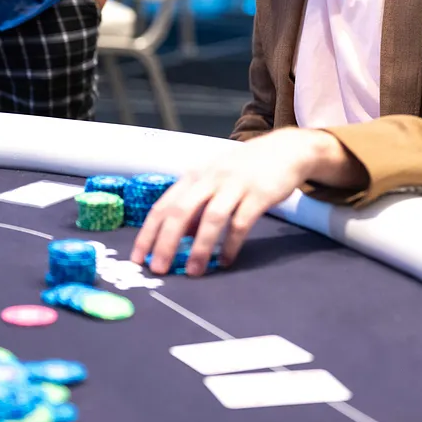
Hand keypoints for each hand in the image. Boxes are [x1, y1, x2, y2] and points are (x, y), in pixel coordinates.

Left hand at [132, 129, 363, 276]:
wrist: (284, 150)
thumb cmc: (244, 169)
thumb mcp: (213, 181)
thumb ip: (196, 206)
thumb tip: (181, 237)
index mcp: (194, 176)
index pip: (163, 206)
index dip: (148, 233)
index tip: (137, 257)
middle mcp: (210, 178)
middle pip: (181, 211)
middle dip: (166, 242)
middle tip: (159, 269)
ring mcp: (235, 185)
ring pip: (211, 218)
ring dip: (200, 247)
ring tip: (194, 272)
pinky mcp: (259, 194)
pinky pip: (241, 223)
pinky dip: (232, 244)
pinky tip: (227, 260)